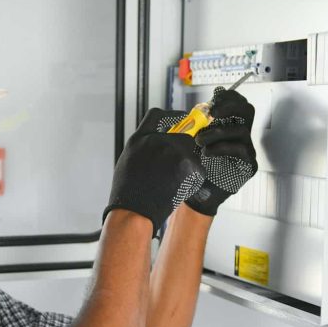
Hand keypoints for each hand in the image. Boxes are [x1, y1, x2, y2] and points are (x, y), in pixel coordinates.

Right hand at [104, 108, 204, 233]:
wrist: (134, 211)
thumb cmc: (128, 192)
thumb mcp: (128, 161)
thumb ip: (144, 146)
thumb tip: (159, 142)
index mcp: (140, 138)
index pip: (158, 115)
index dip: (172, 117)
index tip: (181, 121)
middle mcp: (158, 140)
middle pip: (183, 135)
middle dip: (185, 150)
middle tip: (178, 167)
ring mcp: (174, 151)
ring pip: (192, 154)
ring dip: (188, 167)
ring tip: (172, 183)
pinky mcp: (188, 164)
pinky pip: (198, 169)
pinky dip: (193, 179)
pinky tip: (179, 189)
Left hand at [185, 88, 256, 215]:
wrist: (198, 194)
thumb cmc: (196, 167)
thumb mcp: (192, 141)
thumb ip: (197, 125)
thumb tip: (198, 108)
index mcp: (230, 127)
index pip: (237, 104)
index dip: (229, 97)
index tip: (215, 97)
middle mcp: (241, 136)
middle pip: (247, 111)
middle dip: (230, 106)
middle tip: (213, 112)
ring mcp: (247, 150)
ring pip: (241, 130)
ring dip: (217, 132)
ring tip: (199, 141)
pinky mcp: (249, 165)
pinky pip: (240, 150)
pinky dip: (221, 148)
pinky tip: (207, 153)